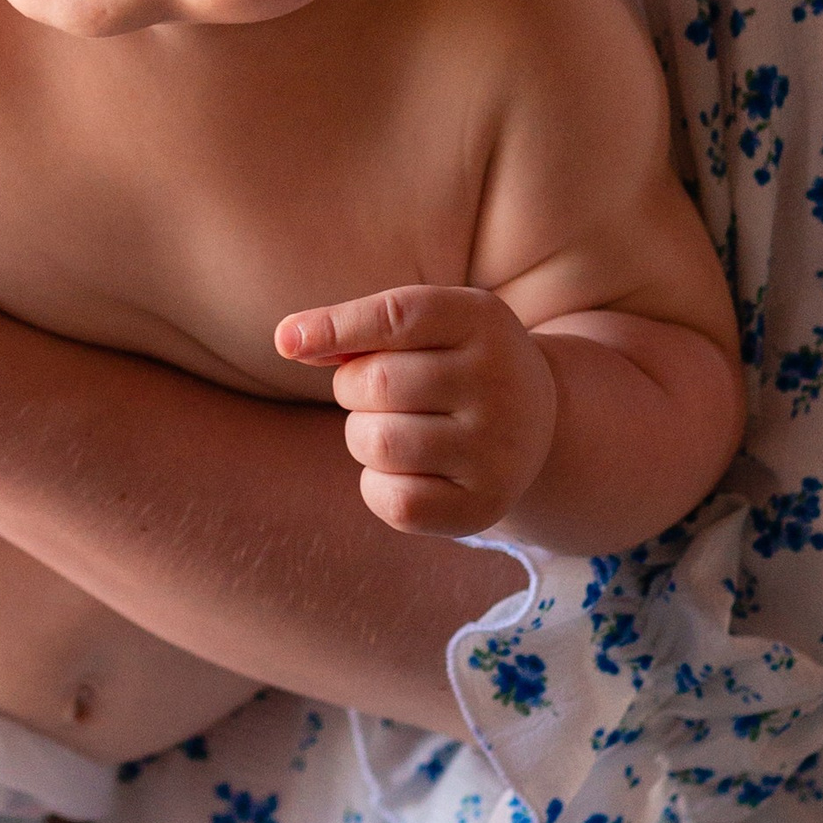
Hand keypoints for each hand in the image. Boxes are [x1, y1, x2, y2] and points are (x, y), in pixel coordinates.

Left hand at [276, 284, 558, 536]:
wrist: (537, 423)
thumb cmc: (454, 363)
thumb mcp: (427, 327)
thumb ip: (362, 328)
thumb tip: (291, 341)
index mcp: (482, 320)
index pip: (398, 315)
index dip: (335, 326)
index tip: (286, 340)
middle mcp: (499, 382)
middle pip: (377, 382)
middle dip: (351, 387)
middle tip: (375, 391)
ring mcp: (496, 449)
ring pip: (377, 442)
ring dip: (362, 435)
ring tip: (394, 426)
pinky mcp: (484, 506)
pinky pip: (393, 501)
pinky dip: (377, 484)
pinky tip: (403, 469)